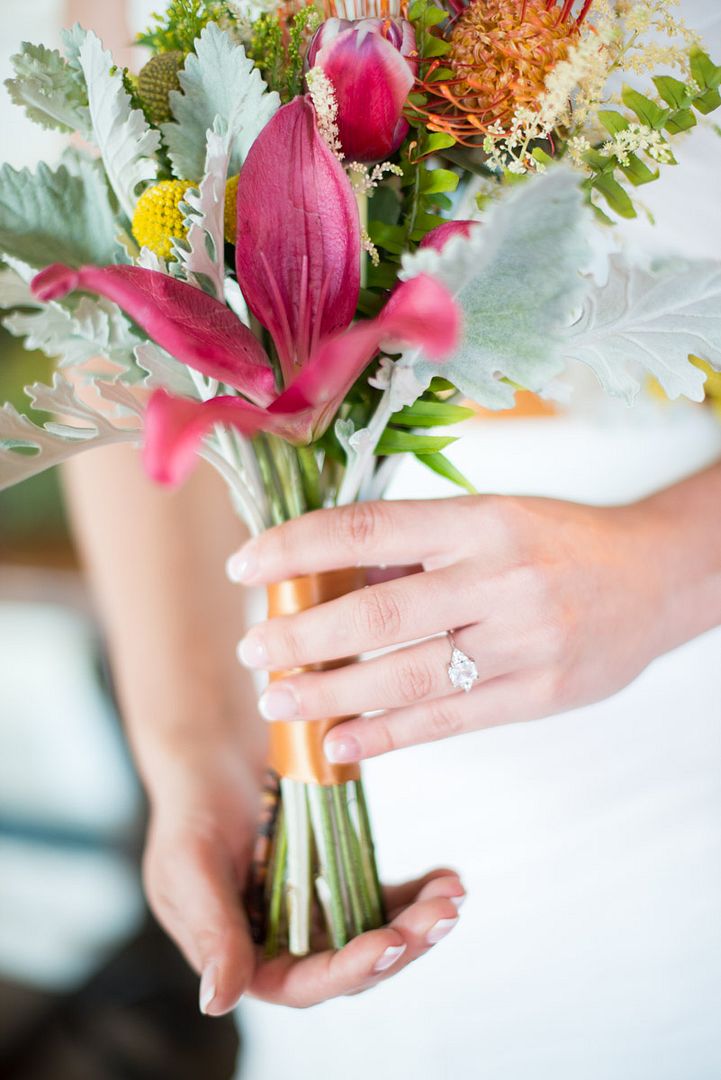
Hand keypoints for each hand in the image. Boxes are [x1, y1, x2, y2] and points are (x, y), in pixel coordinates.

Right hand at [143, 735, 463, 1013]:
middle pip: (355, 964)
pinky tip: (445, 877)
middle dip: (403, 944)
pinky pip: (385, 899)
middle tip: (442, 916)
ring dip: (419, 922)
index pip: (306, 983)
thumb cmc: (189, 817)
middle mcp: (289, 948)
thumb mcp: (190, 871)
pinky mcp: (340, 884)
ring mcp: (320, 917)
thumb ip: (212, 933)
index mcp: (248, 961)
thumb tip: (218, 1002)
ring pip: (378, 934)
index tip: (391, 942)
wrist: (211, 764)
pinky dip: (416, 893)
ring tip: (452, 895)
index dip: (351, 969)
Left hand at [227, 493, 685, 761]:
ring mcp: (522, 642)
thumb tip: (325, 580)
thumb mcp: (491, 520)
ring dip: (329, 694)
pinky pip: (446, 723)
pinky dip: (384, 737)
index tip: (246, 567)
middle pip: (377, 612)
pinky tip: (336, 746)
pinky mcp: (538, 696)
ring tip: (277, 701)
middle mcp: (499, 578)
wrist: (654, 580)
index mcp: (479, 520)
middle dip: (300, 635)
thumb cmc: (557, 543)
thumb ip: (416, 550)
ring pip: (405, 677)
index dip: (296, 547)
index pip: (366, 529)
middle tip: (252, 649)